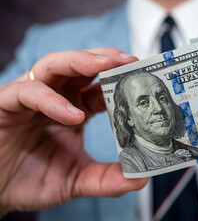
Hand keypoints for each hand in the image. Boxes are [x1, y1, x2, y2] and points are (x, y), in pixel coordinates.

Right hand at [0, 48, 146, 211]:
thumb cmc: (34, 179)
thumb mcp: (78, 179)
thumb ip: (106, 179)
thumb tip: (140, 178)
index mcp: (75, 108)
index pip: (100, 87)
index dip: (120, 80)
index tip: (142, 77)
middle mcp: (55, 97)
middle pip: (81, 66)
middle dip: (105, 59)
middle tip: (129, 60)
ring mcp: (31, 98)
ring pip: (54, 65)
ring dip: (80, 62)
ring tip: (103, 65)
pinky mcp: (6, 104)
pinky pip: (28, 92)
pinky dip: (51, 101)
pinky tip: (72, 115)